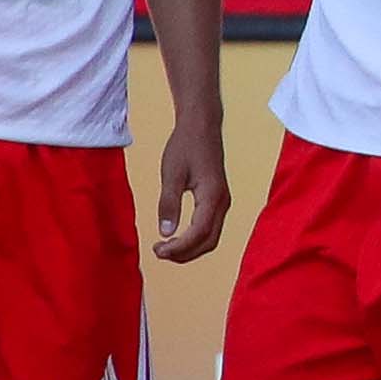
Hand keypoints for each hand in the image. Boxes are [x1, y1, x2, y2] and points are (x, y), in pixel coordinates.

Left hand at [152, 110, 233, 262]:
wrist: (202, 126)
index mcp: (212, 196)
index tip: (157, 250)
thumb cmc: (185, 146)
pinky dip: (195, 238)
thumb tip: (166, 232)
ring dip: (190, 248)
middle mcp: (222, 202)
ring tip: (167, 247)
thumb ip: (169, 204)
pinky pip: (211, 227)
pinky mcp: (218, 199)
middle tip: (159, 252)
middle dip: (185, 253)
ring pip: (211, 236)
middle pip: (209, 241)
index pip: (198, 233)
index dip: (179, 248)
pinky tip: (178, 236)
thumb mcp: (171, 174)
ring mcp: (223, 201)